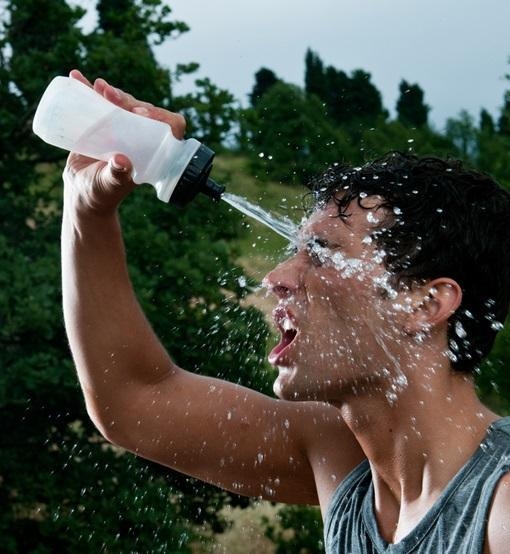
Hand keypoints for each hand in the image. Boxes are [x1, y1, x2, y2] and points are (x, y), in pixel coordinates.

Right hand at [63, 69, 186, 216]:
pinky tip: (77, 78)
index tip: (140, 113)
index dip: (161, 117)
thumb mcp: (109, 185)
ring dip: (111, 92)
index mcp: (153, 151)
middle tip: (110, 95)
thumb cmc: (101, 194)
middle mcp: (141, 138)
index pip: (169, 128)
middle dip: (128, 100)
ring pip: (123, 103)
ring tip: (97, 86)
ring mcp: (122, 128)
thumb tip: (122, 162)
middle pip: (143, 110)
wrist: (82, 192)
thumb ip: (117, 176)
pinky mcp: (103, 123)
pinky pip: (99, 102)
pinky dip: (88, 89)